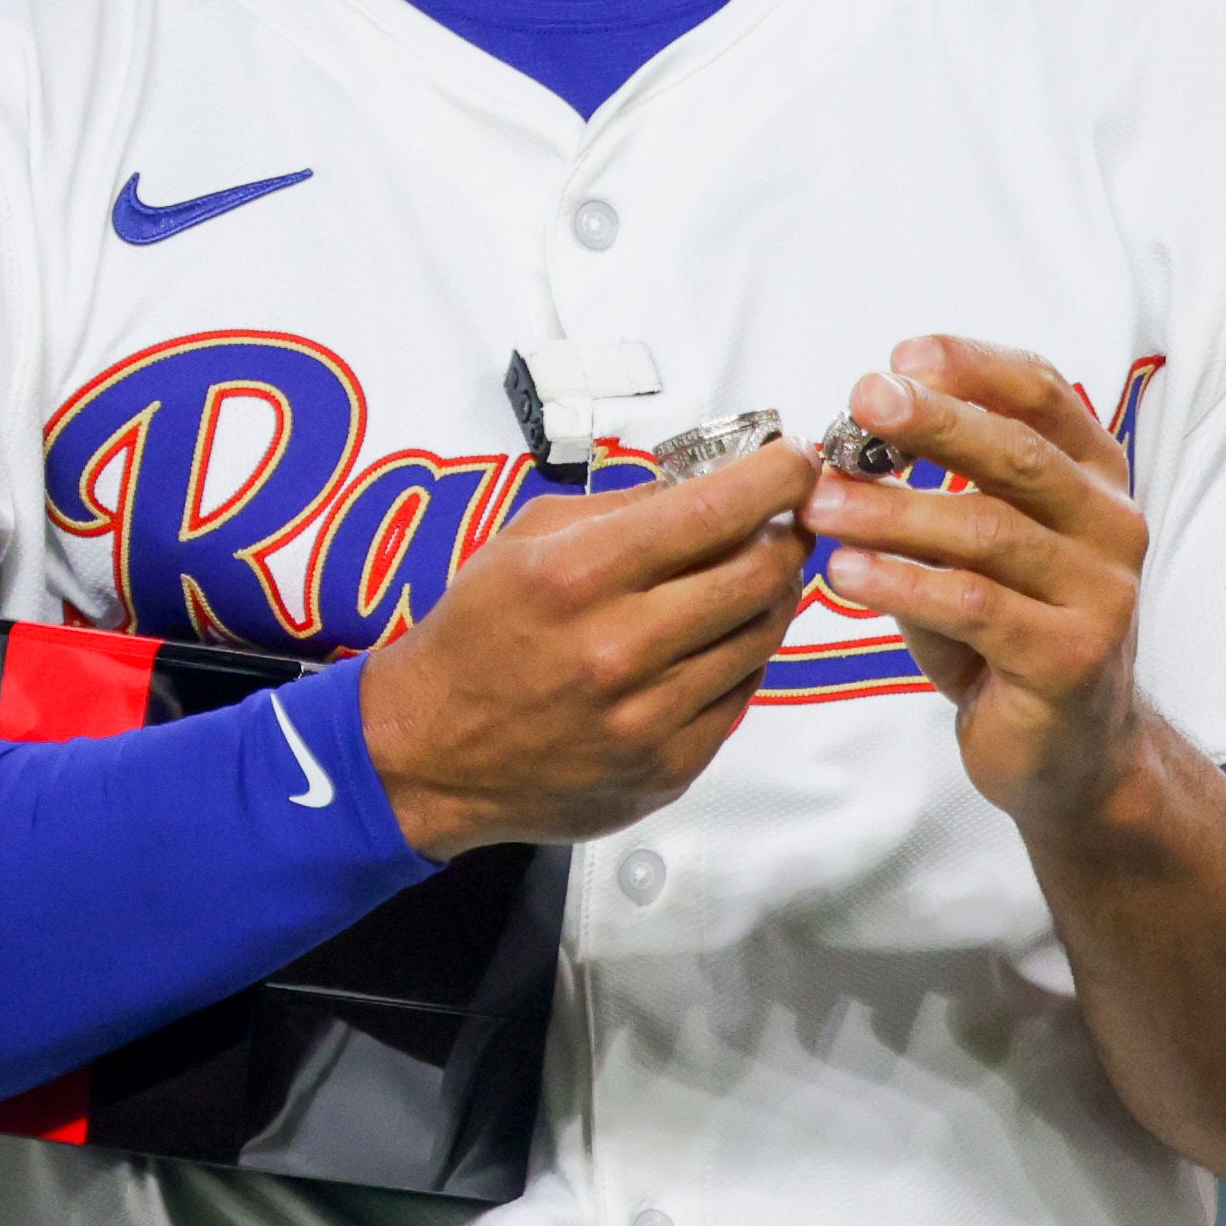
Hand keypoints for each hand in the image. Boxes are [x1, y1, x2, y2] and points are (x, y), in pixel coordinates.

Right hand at [360, 438, 809, 856]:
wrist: (432, 750)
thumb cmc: (474, 640)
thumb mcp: (523, 541)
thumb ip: (617, 508)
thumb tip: (703, 484)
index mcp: (577, 577)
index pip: (711, 513)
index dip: (772, 478)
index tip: (793, 461)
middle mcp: (618, 648)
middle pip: (757, 575)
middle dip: (786, 535)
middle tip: (785, 520)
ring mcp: (648, 716)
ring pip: (762, 636)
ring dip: (773, 595)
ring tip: (753, 575)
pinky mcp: (668, 765)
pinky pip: (741, 694)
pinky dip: (743, 655)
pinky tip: (718, 637)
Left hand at [799, 336, 1150, 839]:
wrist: (1066, 749)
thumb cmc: (1004, 627)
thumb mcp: (973, 544)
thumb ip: (932, 488)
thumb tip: (841, 443)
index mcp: (1093, 479)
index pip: (1044, 395)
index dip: (975, 367)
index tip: (901, 355)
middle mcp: (1110, 527)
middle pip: (1019, 454)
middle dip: (936, 421)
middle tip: (862, 401)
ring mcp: (1101, 594)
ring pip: (988, 532)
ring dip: (894, 511)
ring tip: (820, 504)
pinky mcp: (1070, 658)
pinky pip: (975, 606)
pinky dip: (903, 583)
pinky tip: (848, 571)